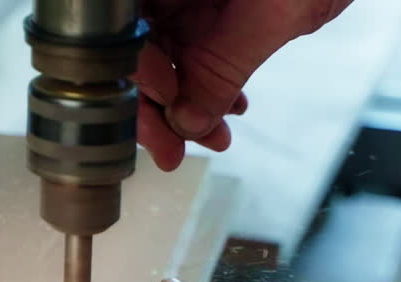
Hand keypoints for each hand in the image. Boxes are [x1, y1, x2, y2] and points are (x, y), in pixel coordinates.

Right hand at [135, 0, 354, 170]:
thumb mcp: (276, 11)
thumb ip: (225, 67)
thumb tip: (190, 122)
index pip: (125, 35)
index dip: (137, 76)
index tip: (166, 110)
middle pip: (135, 50)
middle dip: (156, 106)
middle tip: (174, 149)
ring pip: (162, 57)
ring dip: (184, 104)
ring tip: (212, 135)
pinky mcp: (206, 7)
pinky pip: (192, 50)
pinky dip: (207, 84)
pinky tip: (228, 106)